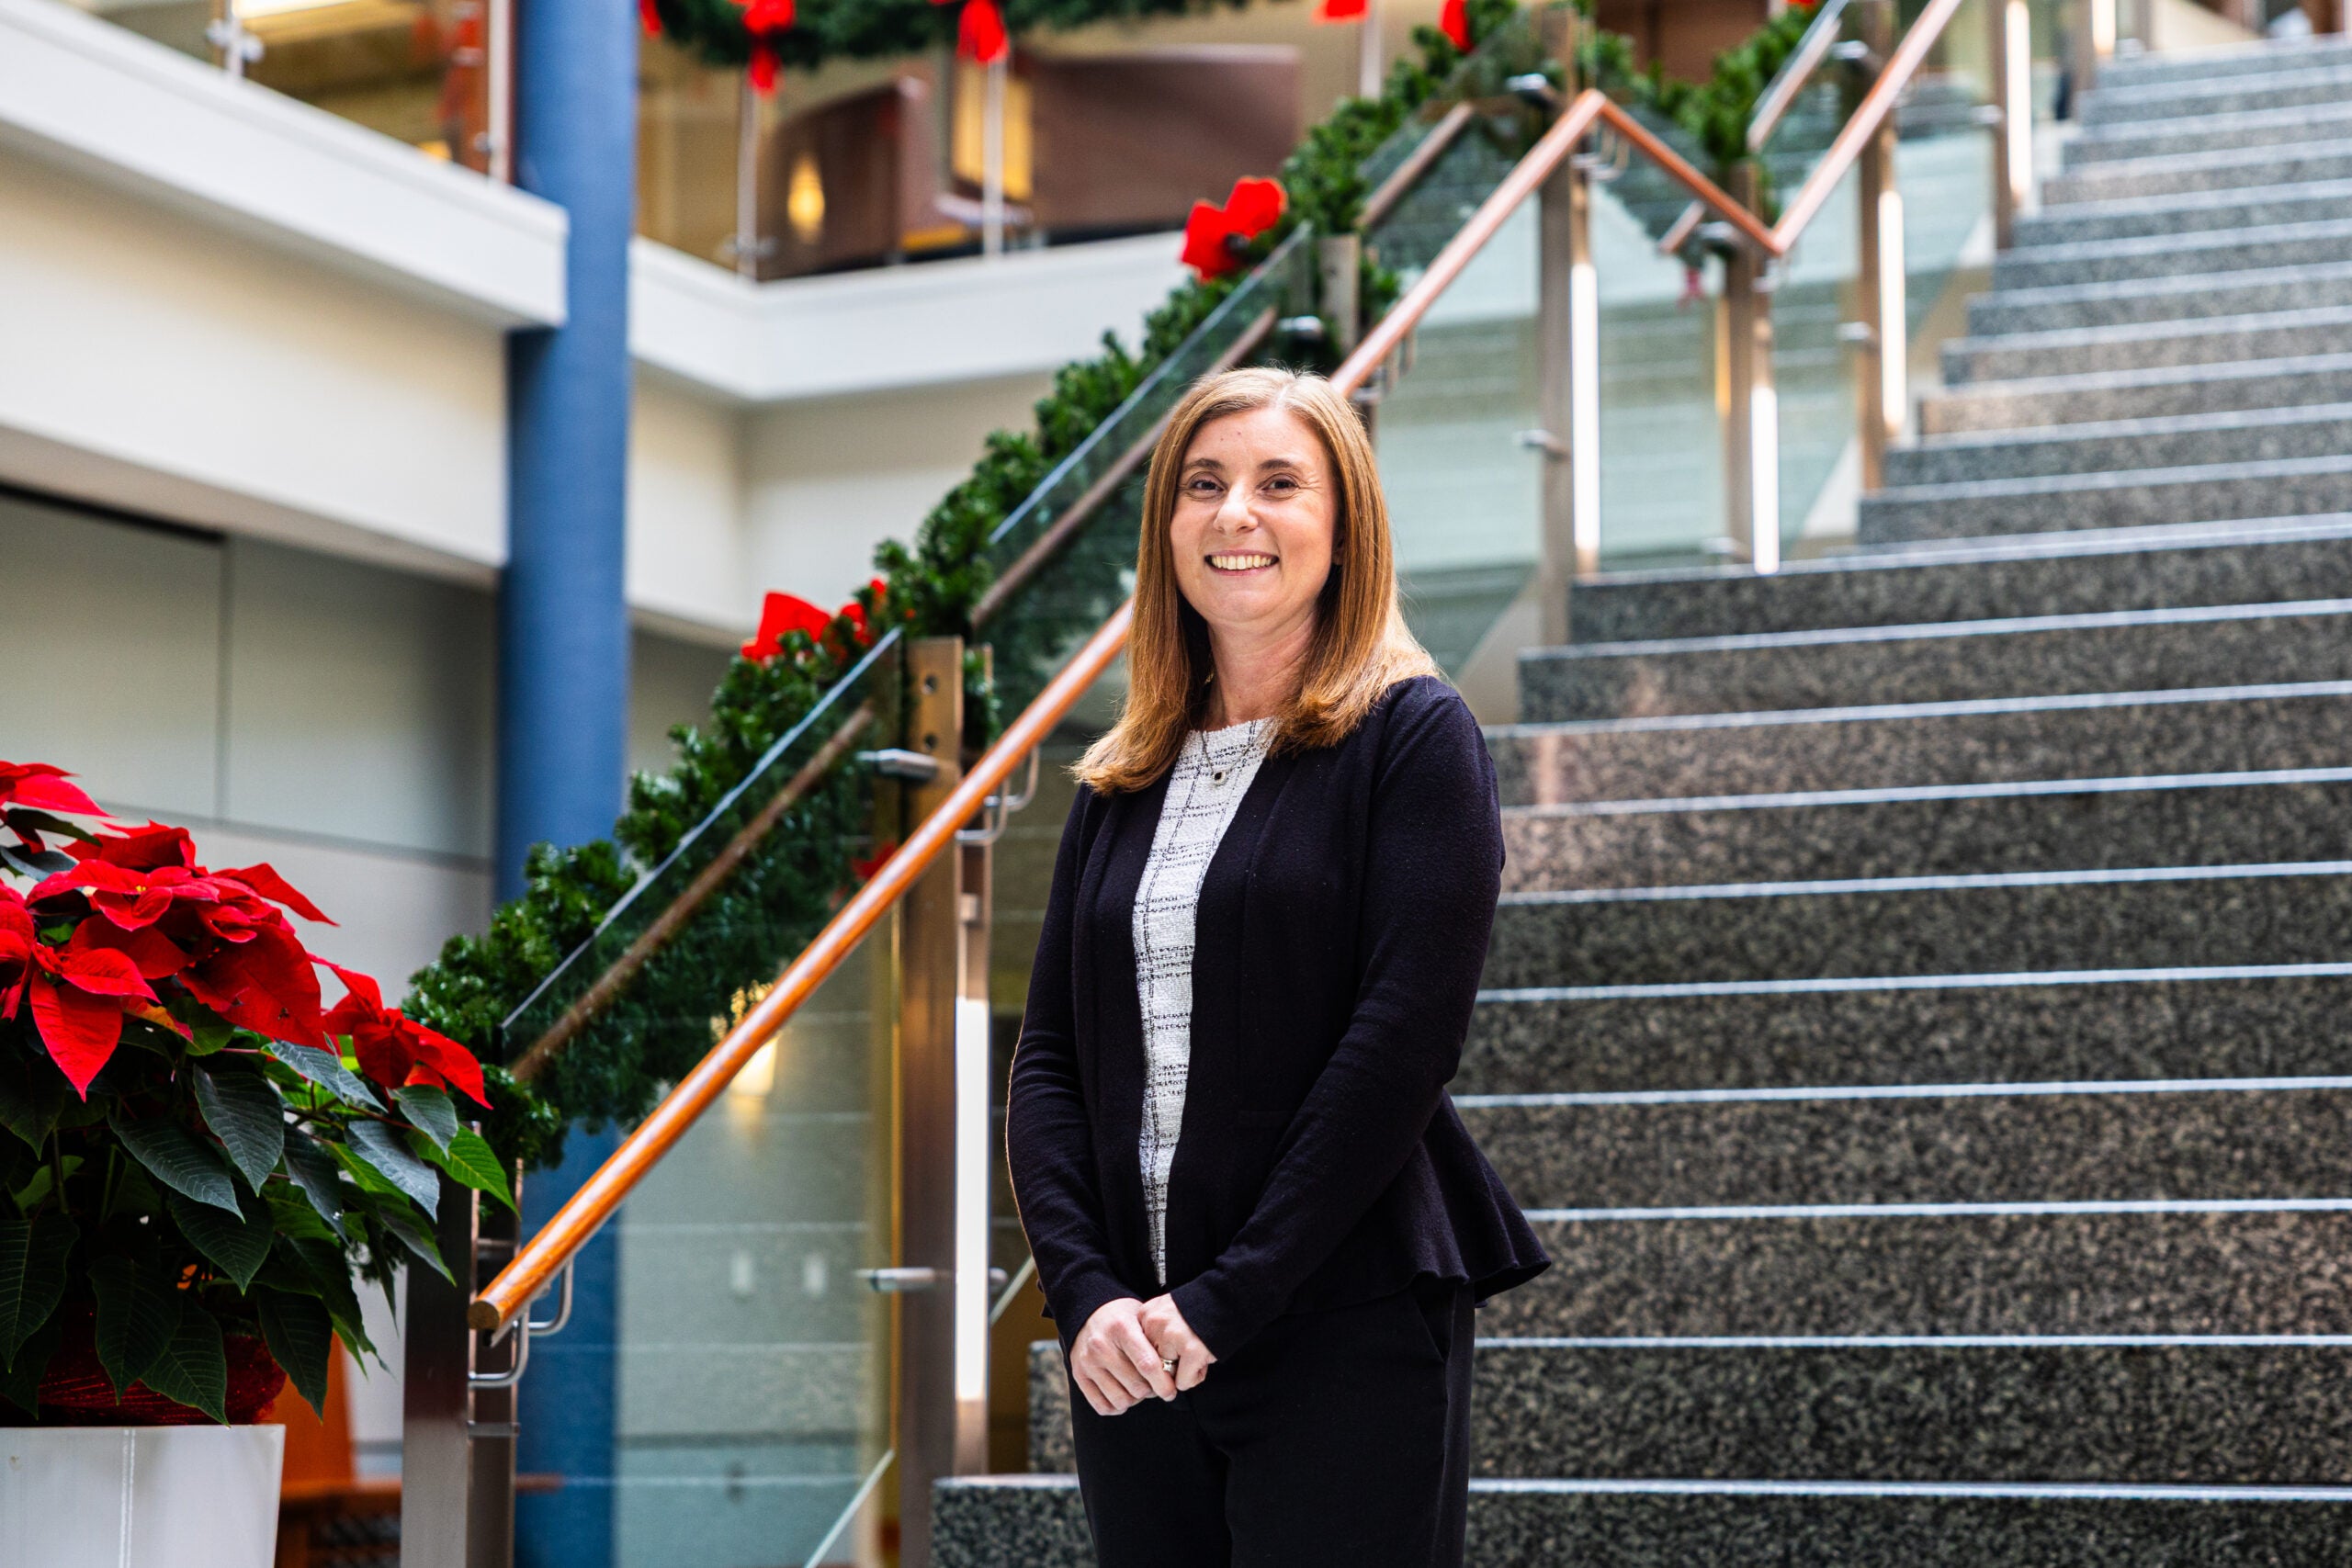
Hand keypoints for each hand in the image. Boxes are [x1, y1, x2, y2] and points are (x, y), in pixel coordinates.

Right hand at [1070, 1297, 1178, 1415]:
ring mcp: (1088, 1362)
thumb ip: (1156, 1340)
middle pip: (1136, 1387)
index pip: (1147, 1364)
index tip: (1171, 1391)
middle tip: (1155, 1385)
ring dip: (1135, 1400)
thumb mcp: (1141, 1317)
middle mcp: (1101, 1345)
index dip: (1163, 1383)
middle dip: (1151, 1391)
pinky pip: (1103, 1406)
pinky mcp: (1078, 1375)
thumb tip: (1175, 1371)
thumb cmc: (1123, 1318)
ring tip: (1138, 1388)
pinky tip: (1123, 1394)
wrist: (1088, 1312)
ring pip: (1121, 1400)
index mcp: (1121, 1327)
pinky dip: (1117, 1407)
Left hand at [1138, 1294, 1214, 1391]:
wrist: (1225, 1299)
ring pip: (1166, 1376)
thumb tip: (1150, 1375)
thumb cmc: (1197, 1311)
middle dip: (1169, 1365)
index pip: (1138, 1351)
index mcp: (1146, 1314)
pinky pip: (1183, 1382)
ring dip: (1182, 1372)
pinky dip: (1194, 1378)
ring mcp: (1172, 1336)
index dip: (1157, 1355)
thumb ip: (1154, 1335)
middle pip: (1151, 1364)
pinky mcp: (1191, 1350)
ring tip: (1196, 1356)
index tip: (1171, 1349)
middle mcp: (1155, 1324)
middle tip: (1186, 1353)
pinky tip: (1202, 1361)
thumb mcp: (1166, 1314)